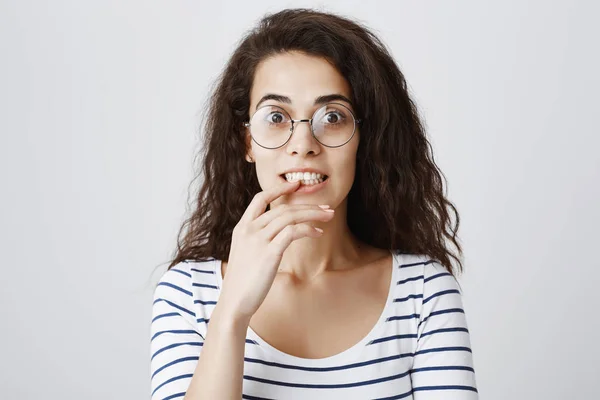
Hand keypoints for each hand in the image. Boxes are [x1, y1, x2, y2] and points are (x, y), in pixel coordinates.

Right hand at [217, 179, 334, 322]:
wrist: (234, 302)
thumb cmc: (242, 282)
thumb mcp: (245, 254)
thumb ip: (257, 240)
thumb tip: (277, 235)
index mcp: (241, 228)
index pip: (259, 198)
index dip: (278, 189)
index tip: (295, 184)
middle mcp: (249, 230)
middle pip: (282, 208)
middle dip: (308, 206)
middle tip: (326, 208)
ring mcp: (258, 240)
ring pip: (290, 216)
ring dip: (313, 214)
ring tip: (328, 217)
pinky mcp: (269, 253)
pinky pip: (293, 232)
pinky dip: (308, 229)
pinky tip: (318, 233)